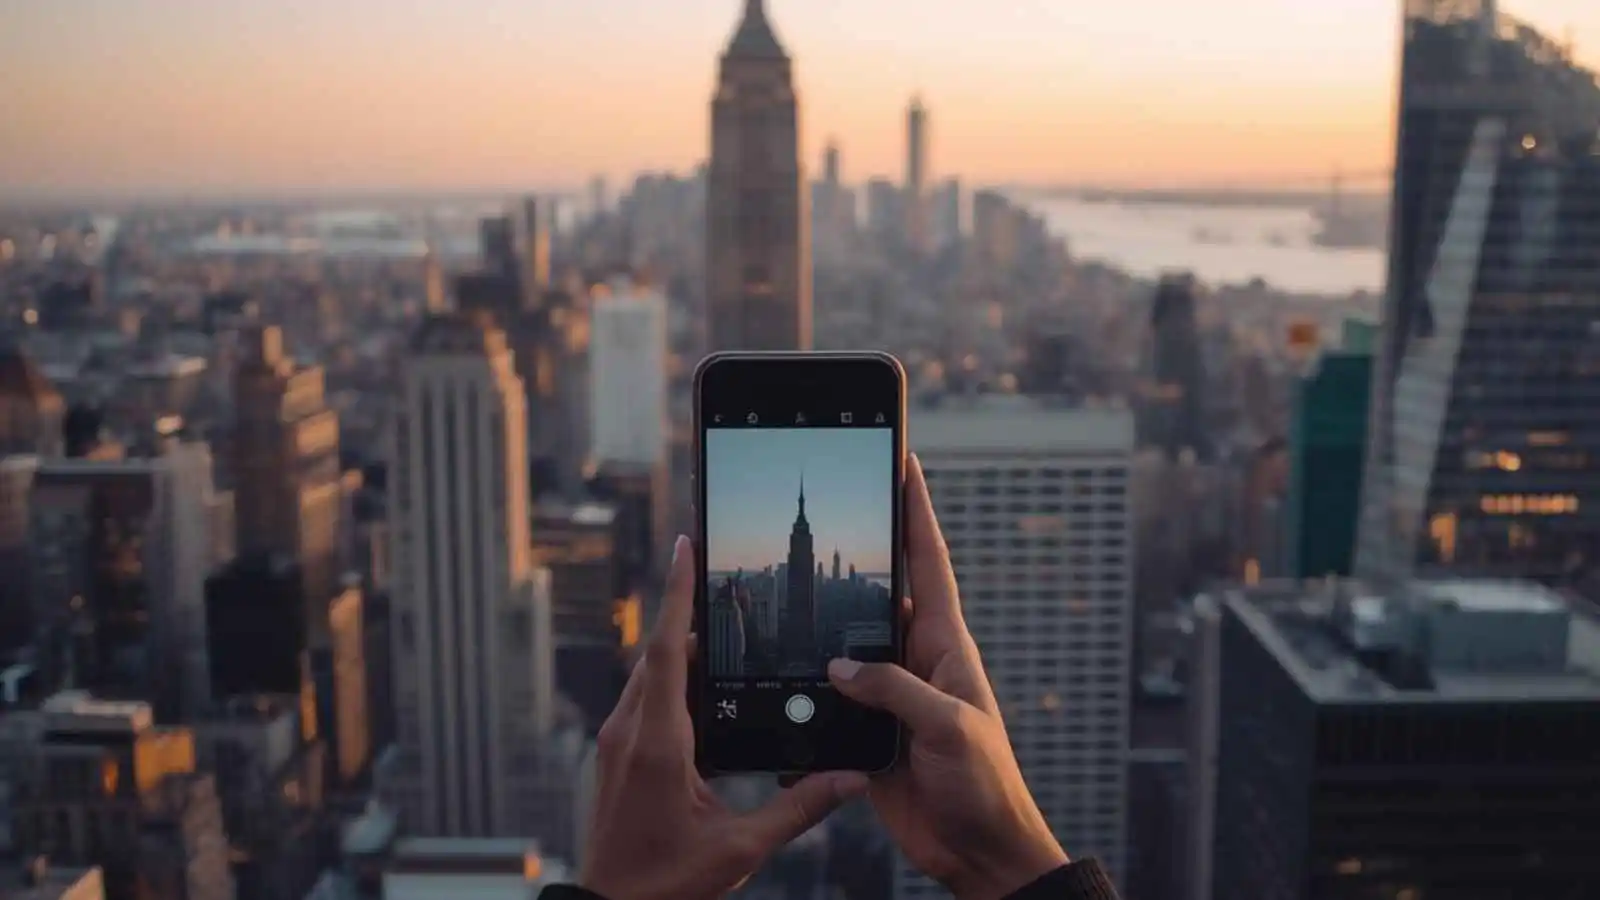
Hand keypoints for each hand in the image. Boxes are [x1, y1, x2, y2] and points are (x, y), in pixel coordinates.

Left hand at [581, 535, 869, 899]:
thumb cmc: (666, 885)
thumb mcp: (740, 849)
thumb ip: (799, 810)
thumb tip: (848, 780)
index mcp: (659, 743)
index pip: (669, 649)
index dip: (679, 594)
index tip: (686, 546)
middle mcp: (629, 732)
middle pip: (660, 652)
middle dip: (689, 612)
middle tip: (718, 575)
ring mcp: (616, 742)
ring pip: (649, 674)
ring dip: (681, 647)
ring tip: (719, 625)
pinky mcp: (614, 756)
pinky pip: (644, 699)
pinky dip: (672, 680)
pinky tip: (701, 686)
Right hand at [827, 455, 1068, 899]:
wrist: (978, 851)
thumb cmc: (986, 785)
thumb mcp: (948, 727)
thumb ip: (896, 690)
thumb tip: (840, 666)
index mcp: (946, 646)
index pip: (929, 563)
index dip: (917, 512)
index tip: (906, 462)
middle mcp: (917, 661)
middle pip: (881, 591)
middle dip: (861, 547)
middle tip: (834, 500)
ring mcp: (892, 694)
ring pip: (849, 642)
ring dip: (824, 617)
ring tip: (788, 574)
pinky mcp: (869, 730)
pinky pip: (833, 696)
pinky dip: (809, 682)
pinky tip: (784, 665)